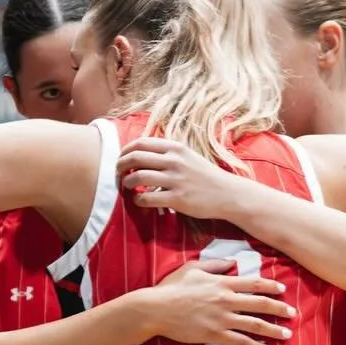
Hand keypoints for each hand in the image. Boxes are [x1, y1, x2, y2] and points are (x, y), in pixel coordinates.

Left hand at [117, 138, 243, 219]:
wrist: (228, 194)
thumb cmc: (206, 176)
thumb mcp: (188, 156)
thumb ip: (168, 153)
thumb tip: (143, 154)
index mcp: (175, 148)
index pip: (141, 143)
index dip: (125, 151)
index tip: (121, 159)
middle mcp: (174, 161)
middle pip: (135, 158)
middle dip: (120, 166)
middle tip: (118, 174)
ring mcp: (175, 180)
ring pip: (138, 178)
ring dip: (126, 183)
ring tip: (126, 187)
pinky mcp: (177, 199)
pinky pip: (147, 198)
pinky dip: (137, 200)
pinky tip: (139, 201)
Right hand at [141, 260, 295, 344]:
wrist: (156, 309)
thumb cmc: (172, 288)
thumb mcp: (193, 268)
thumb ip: (215, 265)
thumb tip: (232, 263)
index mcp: (222, 283)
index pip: (253, 283)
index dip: (271, 286)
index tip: (283, 290)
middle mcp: (226, 300)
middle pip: (260, 304)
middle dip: (279, 309)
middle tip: (293, 314)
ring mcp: (221, 319)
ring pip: (254, 325)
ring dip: (273, 330)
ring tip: (286, 334)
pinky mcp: (214, 335)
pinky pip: (239, 342)